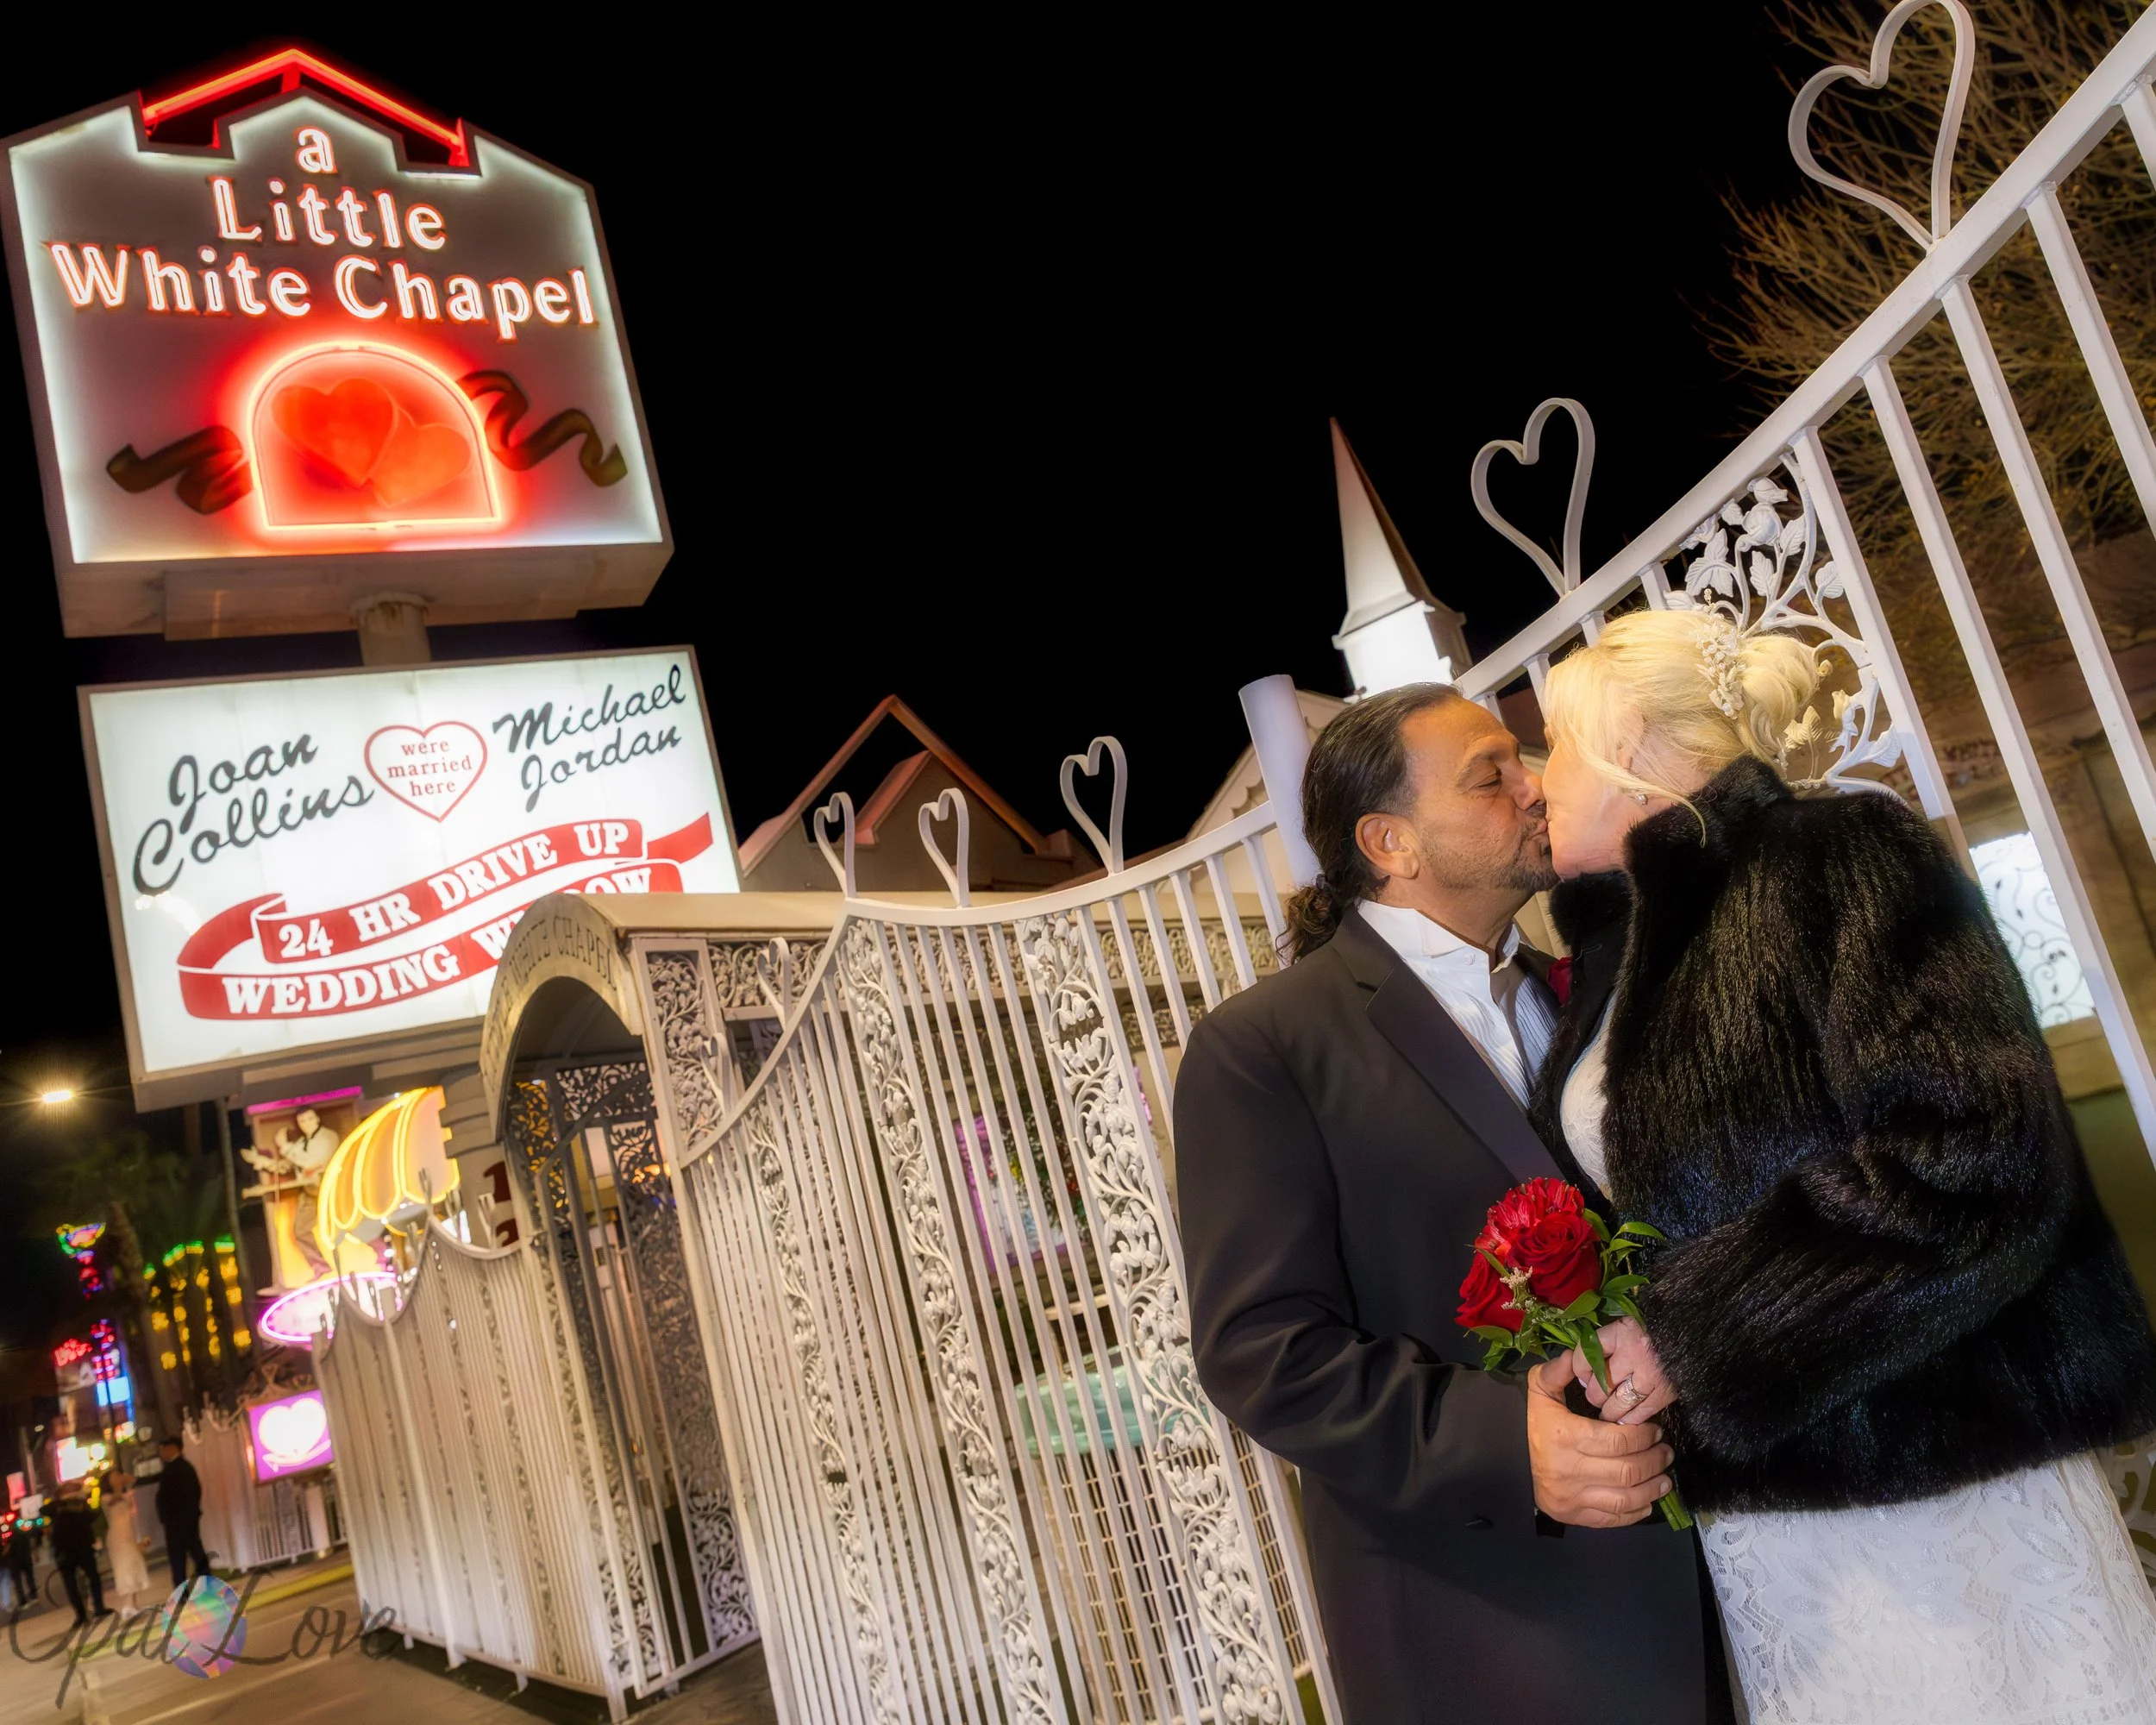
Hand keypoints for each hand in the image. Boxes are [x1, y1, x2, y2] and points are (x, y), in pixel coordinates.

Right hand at [1526, 1357, 1673, 1527]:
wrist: (1512, 1464)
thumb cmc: (1536, 1425)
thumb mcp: (1540, 1391)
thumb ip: (1558, 1371)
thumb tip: (1577, 1356)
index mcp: (1564, 1436)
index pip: (1617, 1441)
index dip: (1643, 1436)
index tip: (1656, 1430)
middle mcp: (1568, 1470)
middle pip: (1626, 1471)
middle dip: (1654, 1461)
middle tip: (1666, 1451)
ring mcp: (1573, 1497)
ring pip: (1626, 1498)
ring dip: (1652, 1488)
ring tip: (1664, 1478)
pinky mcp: (1576, 1516)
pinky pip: (1614, 1518)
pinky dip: (1637, 1511)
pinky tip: (1648, 1499)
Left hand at [1571, 1317, 1674, 1425]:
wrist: (1691, 1330)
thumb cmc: (1654, 1328)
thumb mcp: (1627, 1324)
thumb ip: (1605, 1342)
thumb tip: (1584, 1374)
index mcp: (1622, 1332)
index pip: (1588, 1353)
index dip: (1579, 1367)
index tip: (1582, 1375)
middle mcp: (1634, 1354)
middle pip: (1601, 1383)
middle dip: (1594, 1394)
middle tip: (1596, 1397)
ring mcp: (1651, 1375)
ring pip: (1619, 1401)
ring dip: (1610, 1410)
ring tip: (1608, 1412)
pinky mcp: (1667, 1391)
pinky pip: (1642, 1411)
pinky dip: (1631, 1418)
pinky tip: (1626, 1419)